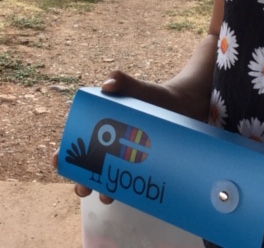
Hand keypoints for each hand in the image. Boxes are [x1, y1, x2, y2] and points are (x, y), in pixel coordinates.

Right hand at [51, 69, 207, 202]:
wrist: (187, 104)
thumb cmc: (157, 96)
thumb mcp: (141, 90)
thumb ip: (126, 82)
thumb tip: (108, 84)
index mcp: (105, 126)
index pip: (79, 143)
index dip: (66, 154)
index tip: (59, 160)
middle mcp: (114, 145)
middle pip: (90, 167)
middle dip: (83, 180)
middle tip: (83, 188)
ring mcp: (130, 157)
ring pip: (110, 178)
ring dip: (103, 189)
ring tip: (106, 196)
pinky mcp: (147, 166)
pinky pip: (132, 183)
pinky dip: (127, 192)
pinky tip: (129, 198)